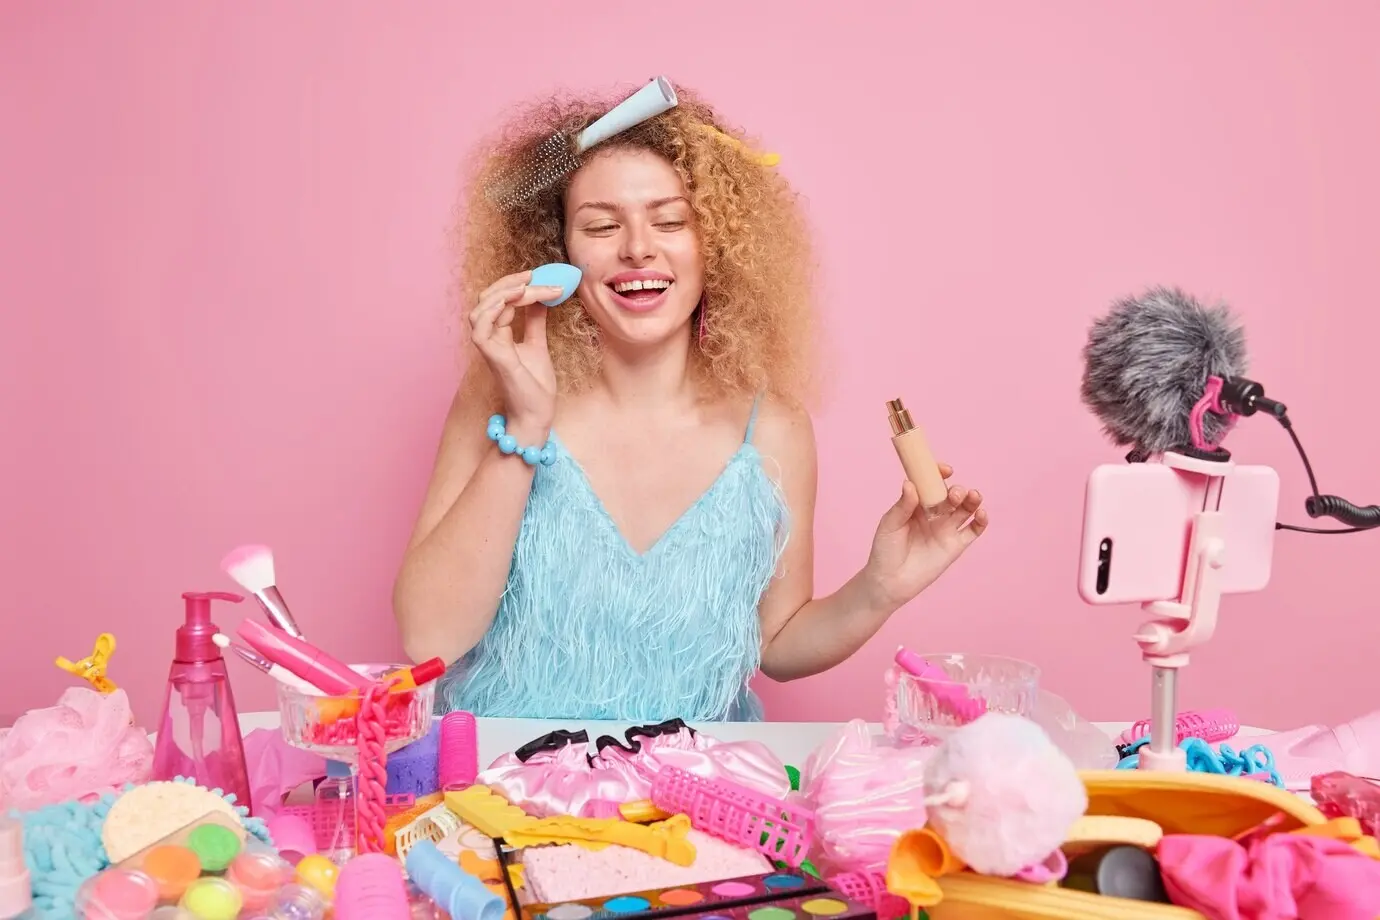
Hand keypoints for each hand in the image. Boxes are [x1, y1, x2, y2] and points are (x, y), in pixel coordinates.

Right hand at [468, 271, 563, 430]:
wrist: (537, 413)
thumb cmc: (535, 385)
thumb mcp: (538, 343)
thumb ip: (535, 320)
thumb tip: (541, 296)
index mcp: (498, 333)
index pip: (500, 299)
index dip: (518, 284)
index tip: (542, 276)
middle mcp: (489, 337)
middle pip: (487, 298)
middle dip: (510, 281)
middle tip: (535, 274)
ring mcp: (488, 347)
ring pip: (480, 309)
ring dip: (504, 293)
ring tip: (528, 286)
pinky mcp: (491, 357)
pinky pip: (480, 329)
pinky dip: (492, 311)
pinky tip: (512, 301)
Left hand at [863, 463, 988, 612]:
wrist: (890, 581)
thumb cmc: (885, 550)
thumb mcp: (890, 524)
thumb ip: (903, 505)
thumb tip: (910, 483)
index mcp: (917, 504)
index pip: (932, 483)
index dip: (939, 474)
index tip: (945, 470)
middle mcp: (934, 513)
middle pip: (952, 495)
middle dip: (956, 490)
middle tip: (953, 494)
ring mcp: (946, 529)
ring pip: (966, 509)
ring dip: (972, 499)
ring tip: (973, 496)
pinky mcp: (955, 546)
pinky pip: (973, 530)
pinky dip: (981, 521)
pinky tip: (981, 514)